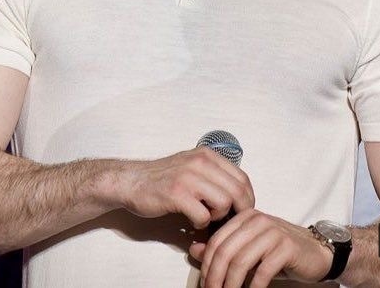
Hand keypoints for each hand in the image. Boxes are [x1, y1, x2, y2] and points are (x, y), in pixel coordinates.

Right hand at [117, 147, 254, 229]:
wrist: (131, 181)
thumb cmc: (164, 179)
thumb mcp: (193, 168)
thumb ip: (215, 177)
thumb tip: (242, 198)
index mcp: (207, 155)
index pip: (242, 178)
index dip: (248, 199)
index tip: (242, 213)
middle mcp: (200, 162)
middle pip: (238, 191)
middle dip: (238, 213)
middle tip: (228, 223)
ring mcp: (188, 177)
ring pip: (224, 203)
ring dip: (218, 218)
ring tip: (205, 218)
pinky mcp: (177, 194)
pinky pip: (203, 216)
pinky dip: (201, 224)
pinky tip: (191, 221)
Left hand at [188, 209, 332, 287]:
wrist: (315, 252)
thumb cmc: (279, 251)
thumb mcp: (249, 248)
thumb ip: (224, 248)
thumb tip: (194, 251)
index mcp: (245, 217)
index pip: (217, 240)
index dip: (206, 265)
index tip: (204, 284)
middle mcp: (257, 220)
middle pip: (226, 251)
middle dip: (215, 277)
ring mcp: (272, 232)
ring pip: (241, 261)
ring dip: (231, 285)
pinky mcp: (286, 247)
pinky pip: (263, 271)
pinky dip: (254, 287)